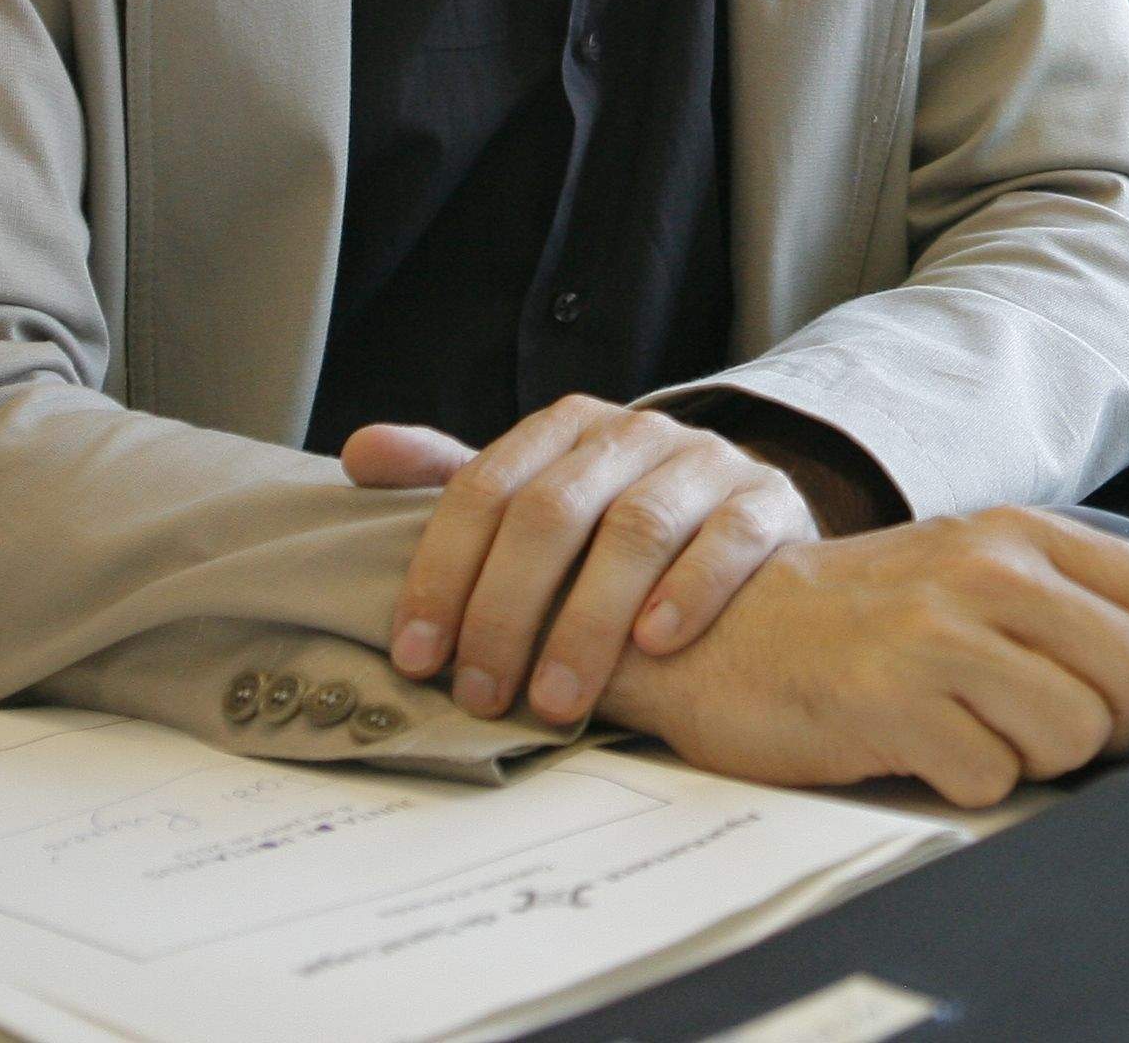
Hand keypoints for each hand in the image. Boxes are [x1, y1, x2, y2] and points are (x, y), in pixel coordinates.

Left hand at [342, 398, 819, 729]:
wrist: (747, 527)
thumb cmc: (619, 530)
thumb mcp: (541, 499)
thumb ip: (455, 481)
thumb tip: (359, 454)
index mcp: (566, 428)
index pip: (485, 489)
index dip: (443, 572)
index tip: (417, 656)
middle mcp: (635, 433)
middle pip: (553, 512)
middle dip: (506, 611)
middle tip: (480, 694)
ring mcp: (707, 463)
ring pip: (636, 529)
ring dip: (587, 622)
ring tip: (556, 700)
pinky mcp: (769, 502)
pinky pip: (729, 539)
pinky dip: (688, 591)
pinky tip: (655, 647)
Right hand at [591, 507, 1128, 807]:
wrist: (724, 626)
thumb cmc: (858, 618)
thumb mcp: (972, 578)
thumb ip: (1069, 607)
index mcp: (1024, 537)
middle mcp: (992, 572)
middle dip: (1118, 729)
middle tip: (1051, 724)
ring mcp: (942, 635)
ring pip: (1076, 737)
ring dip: (1036, 759)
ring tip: (970, 726)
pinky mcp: (895, 702)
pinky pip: (995, 780)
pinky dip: (968, 782)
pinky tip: (920, 745)